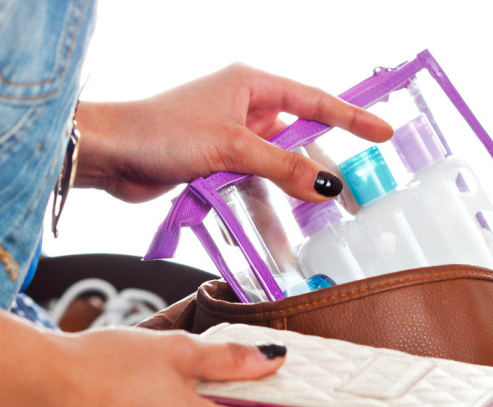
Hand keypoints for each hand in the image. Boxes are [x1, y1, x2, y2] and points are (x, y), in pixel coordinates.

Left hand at [74, 63, 393, 203]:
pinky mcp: (216, 166)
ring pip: (277, 170)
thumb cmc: (160, 131)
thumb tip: (328, 183)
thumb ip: (283, 167)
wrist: (108, 153)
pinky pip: (253, 188)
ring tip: (323, 221)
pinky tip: (280, 235)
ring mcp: (230, 138)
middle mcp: (244, 108)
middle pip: (299, 139)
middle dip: (323, 168)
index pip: (315, 100)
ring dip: (293, 196)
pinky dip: (265, 209)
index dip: (352, 118)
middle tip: (356, 193)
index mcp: (251, 85)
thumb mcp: (231, 147)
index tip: (384, 132)